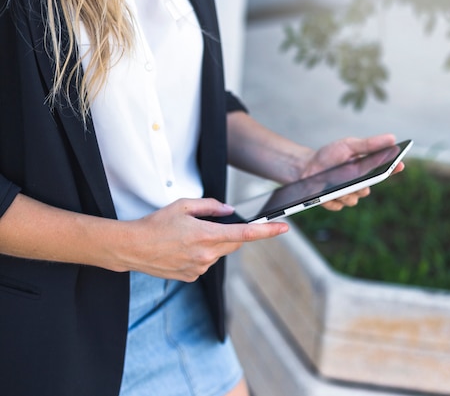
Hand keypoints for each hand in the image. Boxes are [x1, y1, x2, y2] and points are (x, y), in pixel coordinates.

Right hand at [116, 198, 287, 281]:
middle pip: (235, 243)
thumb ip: (211, 206)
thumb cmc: (156, 224)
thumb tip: (229, 211)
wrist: (133, 248)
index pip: (245, 233)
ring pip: (220, 253)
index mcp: (206, 235)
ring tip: (188, 237)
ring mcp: (200, 268)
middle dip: (232, 233)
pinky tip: (182, 249)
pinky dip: (202, 255)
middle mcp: (207, 255)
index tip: (284, 227)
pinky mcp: (192, 277)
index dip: (268, 231)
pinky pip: (207, 263)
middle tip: (212, 225)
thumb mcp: (183, 206)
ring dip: (214, 244)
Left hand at [300, 134, 403, 210]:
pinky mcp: (334, 203)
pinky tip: (325, 192)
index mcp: (365, 169)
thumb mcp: (349, 146)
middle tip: (352, 177)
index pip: (384, 171)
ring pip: (353, 200)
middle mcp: (358, 184)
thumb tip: (392, 138)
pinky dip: (331, 199)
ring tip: (332, 183)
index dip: (394, 168)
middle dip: (359, 185)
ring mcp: (347, 195)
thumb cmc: (329, 155)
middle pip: (366, 190)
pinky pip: (338, 205)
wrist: (305, 167)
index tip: (399, 165)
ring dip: (344, 192)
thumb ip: (369, 144)